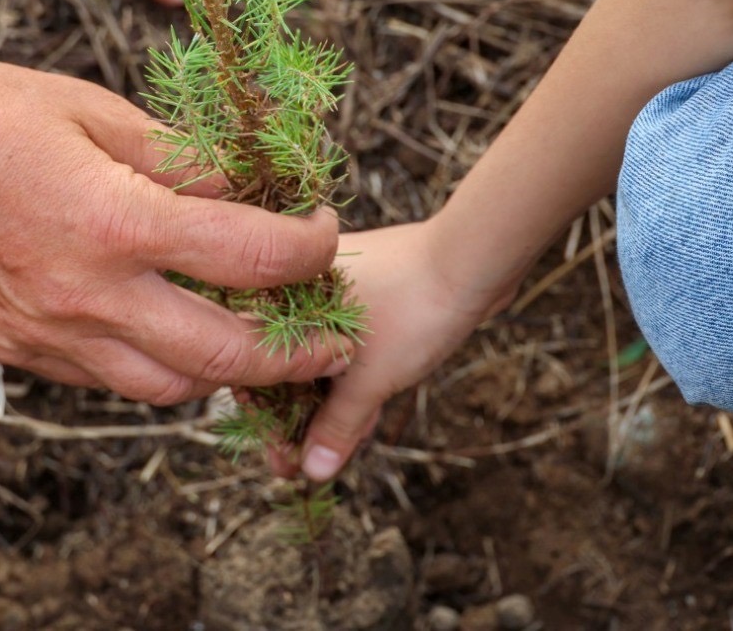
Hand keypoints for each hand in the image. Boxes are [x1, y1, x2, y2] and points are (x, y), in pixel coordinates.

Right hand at [0, 36, 345, 403]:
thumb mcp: (93, 111)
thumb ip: (179, 160)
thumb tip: (250, 189)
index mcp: (115, 221)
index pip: (251, 257)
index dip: (309, 246)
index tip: (323, 228)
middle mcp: (86, 295)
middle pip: (225, 357)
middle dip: (298, 351)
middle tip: (334, 334)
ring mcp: (48, 335)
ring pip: (169, 389)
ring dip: (226, 370)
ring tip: (257, 337)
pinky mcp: (16, 351)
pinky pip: (108, 379)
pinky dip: (155, 365)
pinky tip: (169, 326)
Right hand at [271, 221, 515, 480]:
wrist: (473, 260)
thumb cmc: (411, 309)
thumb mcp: (368, 379)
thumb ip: (336, 426)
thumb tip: (312, 472)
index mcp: (285, 294)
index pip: (259, 366)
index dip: (268, 421)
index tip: (280, 461)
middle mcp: (303, 288)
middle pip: (287, 367)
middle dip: (295, 420)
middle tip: (298, 467)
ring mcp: (338, 292)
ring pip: (319, 360)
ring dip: (324, 406)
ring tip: (326, 454)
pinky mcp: (371, 299)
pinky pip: (348, 350)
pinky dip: (350, 385)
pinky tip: (358, 423)